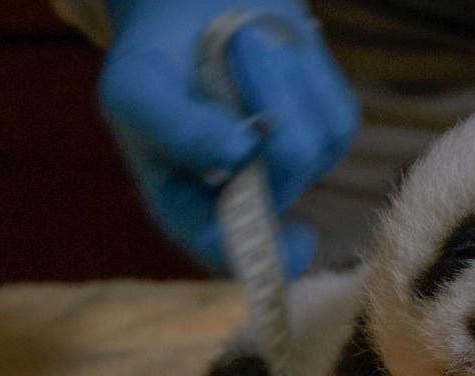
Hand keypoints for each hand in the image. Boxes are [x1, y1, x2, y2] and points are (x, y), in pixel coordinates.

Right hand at [100, 0, 358, 275]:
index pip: (229, 250)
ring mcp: (291, 173)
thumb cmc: (156, 64)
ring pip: (315, 141)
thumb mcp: (137, 89)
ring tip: (244, 44)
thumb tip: (238, 153)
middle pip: (286, 174)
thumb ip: (174, 126)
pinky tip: (275, 56)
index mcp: (188, 208)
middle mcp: (246, 201)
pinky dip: (307, 74)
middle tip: (235, 48)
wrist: (195, 19)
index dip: (264, 253)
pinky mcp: (326, 140)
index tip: (292, 235)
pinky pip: (337, 116)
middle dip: (266, 98)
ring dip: (280, 78)